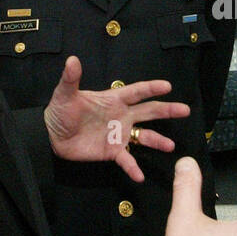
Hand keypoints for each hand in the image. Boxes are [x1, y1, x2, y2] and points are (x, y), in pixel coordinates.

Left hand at [44, 56, 189, 182]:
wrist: (51, 136)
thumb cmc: (60, 111)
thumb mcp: (64, 94)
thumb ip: (71, 78)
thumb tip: (71, 59)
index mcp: (113, 99)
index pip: (137, 91)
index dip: (151, 88)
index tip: (167, 86)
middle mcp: (121, 116)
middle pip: (149, 111)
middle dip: (167, 110)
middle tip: (185, 110)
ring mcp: (119, 134)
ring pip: (144, 137)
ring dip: (157, 141)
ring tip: (170, 146)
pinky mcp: (112, 151)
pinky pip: (127, 160)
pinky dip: (133, 168)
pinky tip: (140, 176)